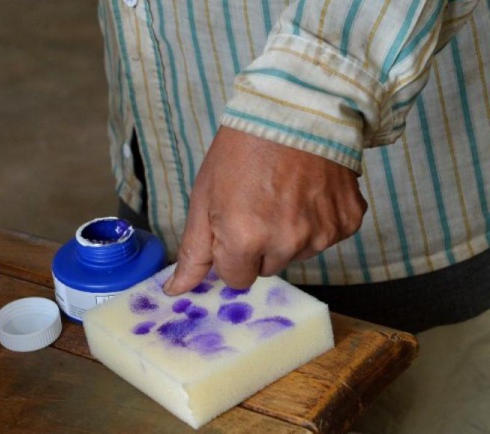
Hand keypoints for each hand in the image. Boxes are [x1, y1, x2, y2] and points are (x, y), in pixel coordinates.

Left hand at [164, 127, 366, 294]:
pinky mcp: (348, 221)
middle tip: (257, 203)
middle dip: (258, 245)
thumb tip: (175, 291)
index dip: (230, 253)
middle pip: (267, 268)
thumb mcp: (204, 197)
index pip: (236, 279)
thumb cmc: (241, 149)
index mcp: (245, 239)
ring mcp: (322, 233)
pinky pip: (327, 237)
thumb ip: (193, 251)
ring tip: (283, 192)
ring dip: (288, 234)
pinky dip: (317, 220)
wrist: (295, 108)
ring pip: (297, 254)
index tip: (232, 224)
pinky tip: (309, 190)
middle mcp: (287, 243)